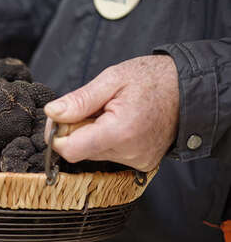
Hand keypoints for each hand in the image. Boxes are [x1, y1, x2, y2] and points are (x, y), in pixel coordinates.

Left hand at [44, 55, 179, 171]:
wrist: (188, 89)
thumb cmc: (152, 79)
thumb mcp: (112, 78)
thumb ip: (79, 99)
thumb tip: (52, 113)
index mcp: (120, 131)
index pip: (70, 150)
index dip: (57, 134)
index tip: (60, 116)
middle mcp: (130, 153)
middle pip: (79, 151)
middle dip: (75, 129)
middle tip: (90, 106)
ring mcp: (137, 161)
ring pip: (92, 153)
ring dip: (90, 133)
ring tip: (108, 112)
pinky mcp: (141, 163)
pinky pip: (108, 154)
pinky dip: (105, 138)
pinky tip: (118, 122)